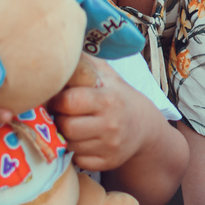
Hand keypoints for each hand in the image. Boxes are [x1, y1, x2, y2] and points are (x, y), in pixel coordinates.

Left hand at [49, 55, 155, 171]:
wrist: (145, 127)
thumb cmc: (118, 97)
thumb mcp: (108, 76)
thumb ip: (86, 62)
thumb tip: (63, 42)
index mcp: (108, 99)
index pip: (70, 101)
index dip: (58, 100)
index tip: (59, 99)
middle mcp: (111, 124)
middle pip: (66, 127)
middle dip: (59, 120)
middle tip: (62, 115)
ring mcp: (110, 146)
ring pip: (70, 145)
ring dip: (65, 137)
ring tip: (71, 126)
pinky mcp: (108, 162)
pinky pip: (78, 161)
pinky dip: (75, 152)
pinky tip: (82, 141)